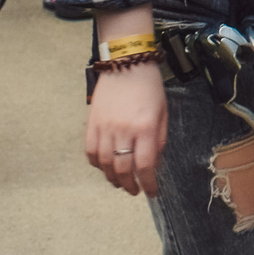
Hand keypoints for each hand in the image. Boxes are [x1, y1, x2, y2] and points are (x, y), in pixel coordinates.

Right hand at [85, 64, 167, 195]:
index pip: (145, 166)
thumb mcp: (162, 112)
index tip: (152, 192)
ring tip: (120, 182)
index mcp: (145, 127)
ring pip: (105, 164)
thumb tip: (153, 164)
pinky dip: (97, 164)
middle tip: (134, 190)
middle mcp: (123, 130)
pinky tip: (105, 167)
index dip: (149, 184)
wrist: (126, 62)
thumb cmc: (149, 86)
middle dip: (130, 185)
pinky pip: (90, 151)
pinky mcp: (92, 123)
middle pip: (123, 169)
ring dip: (113, 178)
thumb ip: (159, 140)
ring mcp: (105, 127)